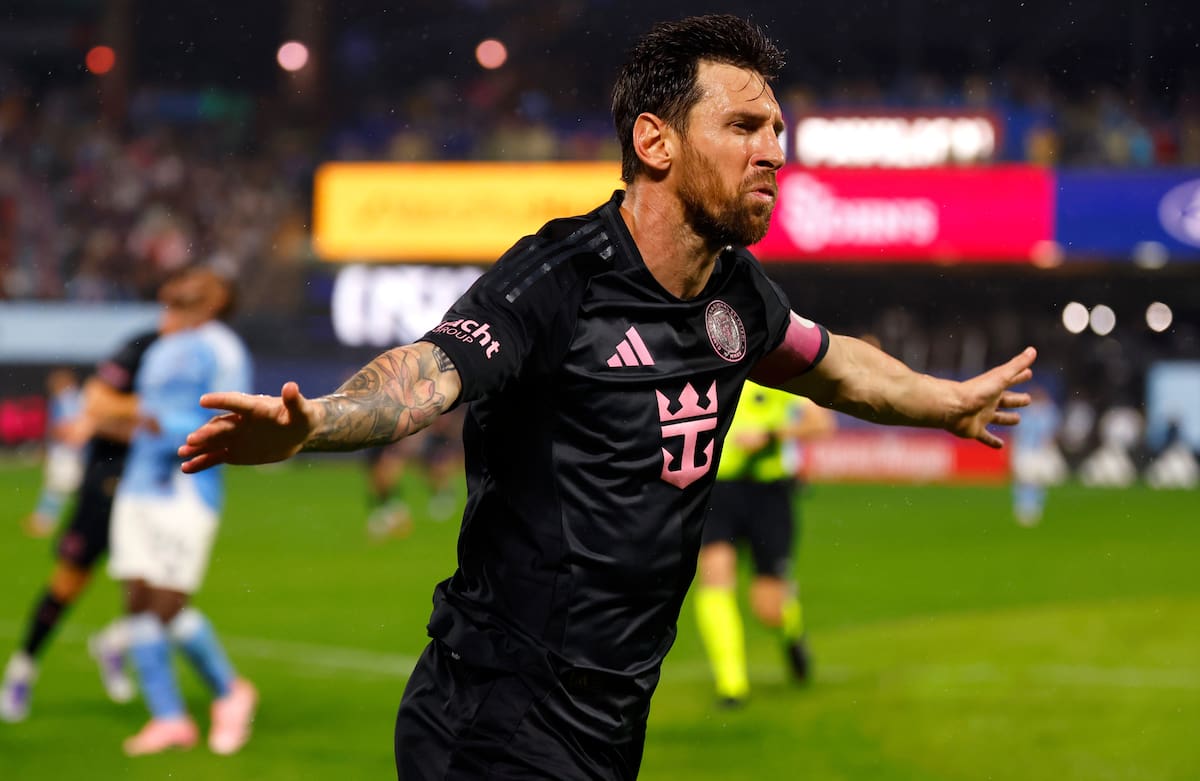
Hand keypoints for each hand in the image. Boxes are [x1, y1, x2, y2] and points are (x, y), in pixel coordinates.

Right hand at [178, 382, 315, 472]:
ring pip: (213, 442)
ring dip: (198, 447)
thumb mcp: (302, 411)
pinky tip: (186, 468)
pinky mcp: (234, 452)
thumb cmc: (302, 417)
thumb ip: (295, 401)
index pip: (236, 402)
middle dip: (207, 433)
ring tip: (182, 454)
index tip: (203, 400)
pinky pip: (215, 457)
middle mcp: (240, 421)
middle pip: (221, 426)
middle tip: (192, 440)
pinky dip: (201, 462)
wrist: (298, 433)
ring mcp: (235, 437)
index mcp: (255, 407)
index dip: (221, 401)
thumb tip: (291, 386)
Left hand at [946, 347, 1036, 447]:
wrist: (953, 408)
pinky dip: (992, 442)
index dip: (1020, 376)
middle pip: (1006, 400)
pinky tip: (1000, 446)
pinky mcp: (975, 430)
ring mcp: (981, 416)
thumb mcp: (1001, 377)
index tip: (1029, 373)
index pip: (1011, 381)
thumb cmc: (977, 391)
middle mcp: (988, 402)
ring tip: (1017, 420)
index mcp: (994, 388)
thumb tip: (1033, 349)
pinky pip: (985, 437)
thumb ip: (1016, 365)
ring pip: (998, 418)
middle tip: (1028, 399)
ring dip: (1007, 419)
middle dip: (1016, 399)